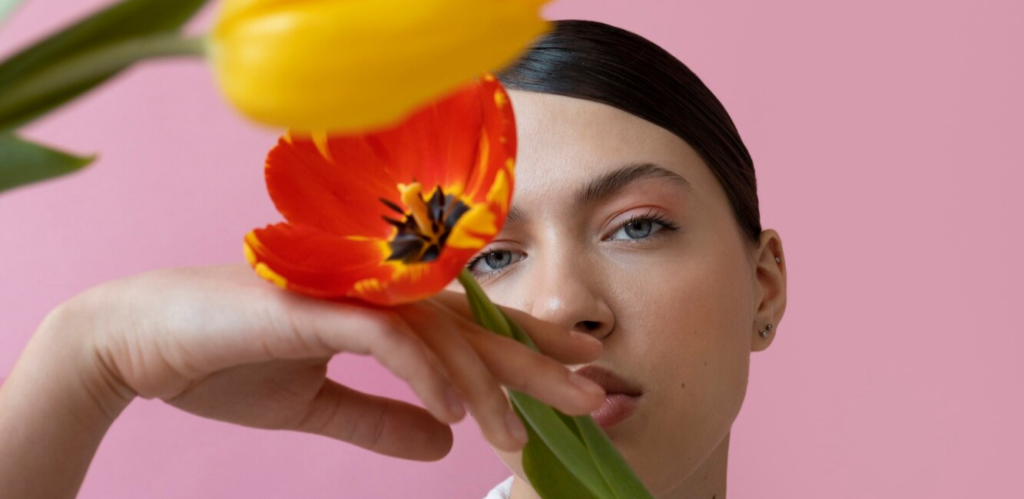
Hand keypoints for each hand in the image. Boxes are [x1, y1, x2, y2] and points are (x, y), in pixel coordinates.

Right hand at [54, 264, 604, 459]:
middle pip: (472, 325)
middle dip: (536, 359)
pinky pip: (389, 338)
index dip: (524, 345)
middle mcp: (375, 292)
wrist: (138, 343)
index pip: (468, 326)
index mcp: (380, 309)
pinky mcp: (316, 305)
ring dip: (485, 384)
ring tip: (521, 437)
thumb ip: (381, 419)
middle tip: (595, 391)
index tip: (574, 368)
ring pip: (440, 334)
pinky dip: (426, 373)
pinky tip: (456, 411)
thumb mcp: (317, 406)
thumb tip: (445, 442)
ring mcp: (347, 293)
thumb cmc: (224, 363)